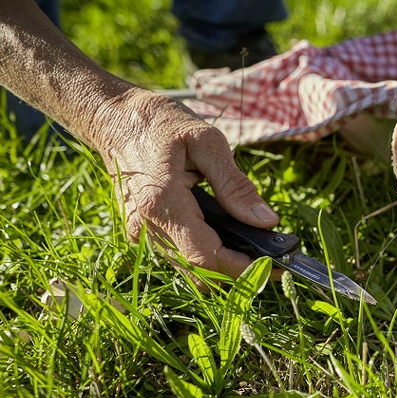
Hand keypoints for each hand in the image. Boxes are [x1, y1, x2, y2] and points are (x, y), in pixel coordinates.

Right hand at [92, 88, 278, 278]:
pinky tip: (227, 235)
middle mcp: (147, 226)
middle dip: (238, 271)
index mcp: (162, 203)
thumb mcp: (207, 142)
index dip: (242, 269)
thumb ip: (235, 185)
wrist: (113, 118)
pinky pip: (179, 256)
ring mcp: (141, 232)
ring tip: (253, 245)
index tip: (275, 268)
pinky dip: (207, 254)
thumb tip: (266, 222)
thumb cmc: (160, 123)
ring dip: (223, 265)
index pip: (206, 257)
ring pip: (189, 270)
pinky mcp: (143, 232)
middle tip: (272, 257)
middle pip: (199, 272)